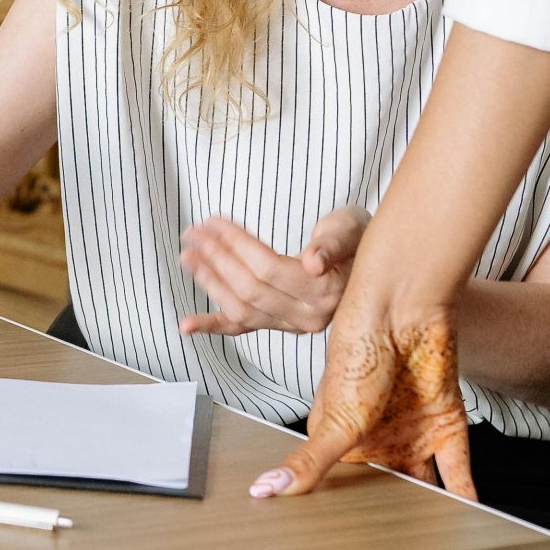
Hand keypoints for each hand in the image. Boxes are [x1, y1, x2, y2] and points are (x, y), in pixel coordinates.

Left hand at [178, 206, 368, 337]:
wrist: (364, 258)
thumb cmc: (356, 236)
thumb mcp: (349, 228)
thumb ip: (333, 243)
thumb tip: (315, 261)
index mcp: (326, 291)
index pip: (269, 268)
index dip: (238, 244)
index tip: (215, 220)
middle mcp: (308, 316)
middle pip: (250, 288)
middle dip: (217, 258)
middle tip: (193, 232)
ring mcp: (292, 325)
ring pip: (241, 309)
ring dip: (209, 283)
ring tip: (187, 257)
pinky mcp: (279, 324)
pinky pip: (243, 329)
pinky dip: (212, 325)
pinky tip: (185, 325)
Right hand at [248, 291, 475, 500]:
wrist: (406, 311)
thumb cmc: (358, 349)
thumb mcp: (333, 419)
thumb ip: (308, 462)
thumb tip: (264, 489)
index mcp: (341, 435)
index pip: (338, 483)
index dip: (339, 512)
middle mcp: (377, 438)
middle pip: (383, 489)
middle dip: (387, 519)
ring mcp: (412, 432)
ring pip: (422, 484)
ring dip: (429, 510)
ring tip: (432, 548)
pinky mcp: (445, 424)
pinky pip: (457, 469)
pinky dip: (465, 493)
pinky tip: (469, 518)